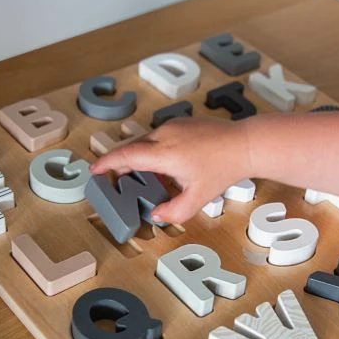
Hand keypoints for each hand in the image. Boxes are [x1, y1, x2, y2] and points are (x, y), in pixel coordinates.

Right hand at [89, 118, 252, 223]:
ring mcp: (172, 126)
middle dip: (120, 163)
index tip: (94, 169)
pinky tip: (164, 165)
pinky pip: (157, 136)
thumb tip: (156, 216)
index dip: (107, 163)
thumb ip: (174, 211)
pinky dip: (152, 149)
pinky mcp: (180, 122)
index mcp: (165, 153)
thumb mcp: (199, 197)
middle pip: (132, 148)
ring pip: (145, 141)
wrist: (244, 143)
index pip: (126, 156)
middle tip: (116, 180)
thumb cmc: (223, 168)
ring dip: (139, 157)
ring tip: (143, 176)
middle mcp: (165, 135)